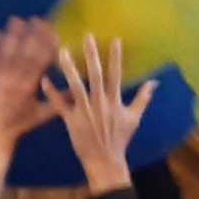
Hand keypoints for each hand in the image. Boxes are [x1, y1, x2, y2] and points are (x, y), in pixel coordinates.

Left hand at [0, 17, 64, 148]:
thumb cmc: (21, 123)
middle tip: (39, 19)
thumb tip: (79, 91)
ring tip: (18, 19)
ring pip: (6, 52)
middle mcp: (13, 80)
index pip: (41, 62)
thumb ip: (60, 100)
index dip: (48, 47)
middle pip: (24, 52)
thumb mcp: (43, 113)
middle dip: (32, 34)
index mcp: (29, 87)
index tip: (55, 33)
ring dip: (12, 34)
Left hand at [47, 33, 156, 192]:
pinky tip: (44, 79)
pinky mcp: (71, 121)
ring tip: (62, 51)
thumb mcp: (134, 118)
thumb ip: (143, 98)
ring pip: (75, 86)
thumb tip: (154, 82)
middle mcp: (100, 103)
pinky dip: (52, 93)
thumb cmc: (120, 139)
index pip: (116, 74)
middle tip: (87, 36)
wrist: (105, 161)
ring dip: (68, 68)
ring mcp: (85, 112)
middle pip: (95, 75)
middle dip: (91, 55)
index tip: (114, 38)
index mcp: (115, 101)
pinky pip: (59, 105)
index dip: (116, 57)